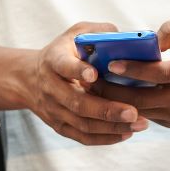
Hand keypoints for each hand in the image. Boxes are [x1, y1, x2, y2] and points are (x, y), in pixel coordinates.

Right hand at [28, 23, 146, 144]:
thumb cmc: (65, 52)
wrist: (31, 78)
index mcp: (54, 60)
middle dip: (106, 109)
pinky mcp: (58, 125)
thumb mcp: (76, 34)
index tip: (94, 74)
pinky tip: (126, 133)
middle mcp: (50, 87)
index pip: (63, 65)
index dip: (77, 70)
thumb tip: (127, 39)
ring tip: (139, 124)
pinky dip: (105, 138)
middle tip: (133, 112)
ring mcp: (53, 109)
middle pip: (76, 102)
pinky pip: (82, 137)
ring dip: (111, 126)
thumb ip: (100, 32)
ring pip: (82, 123)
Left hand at [92, 20, 169, 127]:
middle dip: (110, 90)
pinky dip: (125, 107)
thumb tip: (149, 37)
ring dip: (113, 101)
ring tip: (92, 87)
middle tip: (87, 78)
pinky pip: (143, 115)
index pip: (158, 74)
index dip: (133, 69)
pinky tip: (108, 96)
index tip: (110, 63)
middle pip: (138, 98)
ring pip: (137, 110)